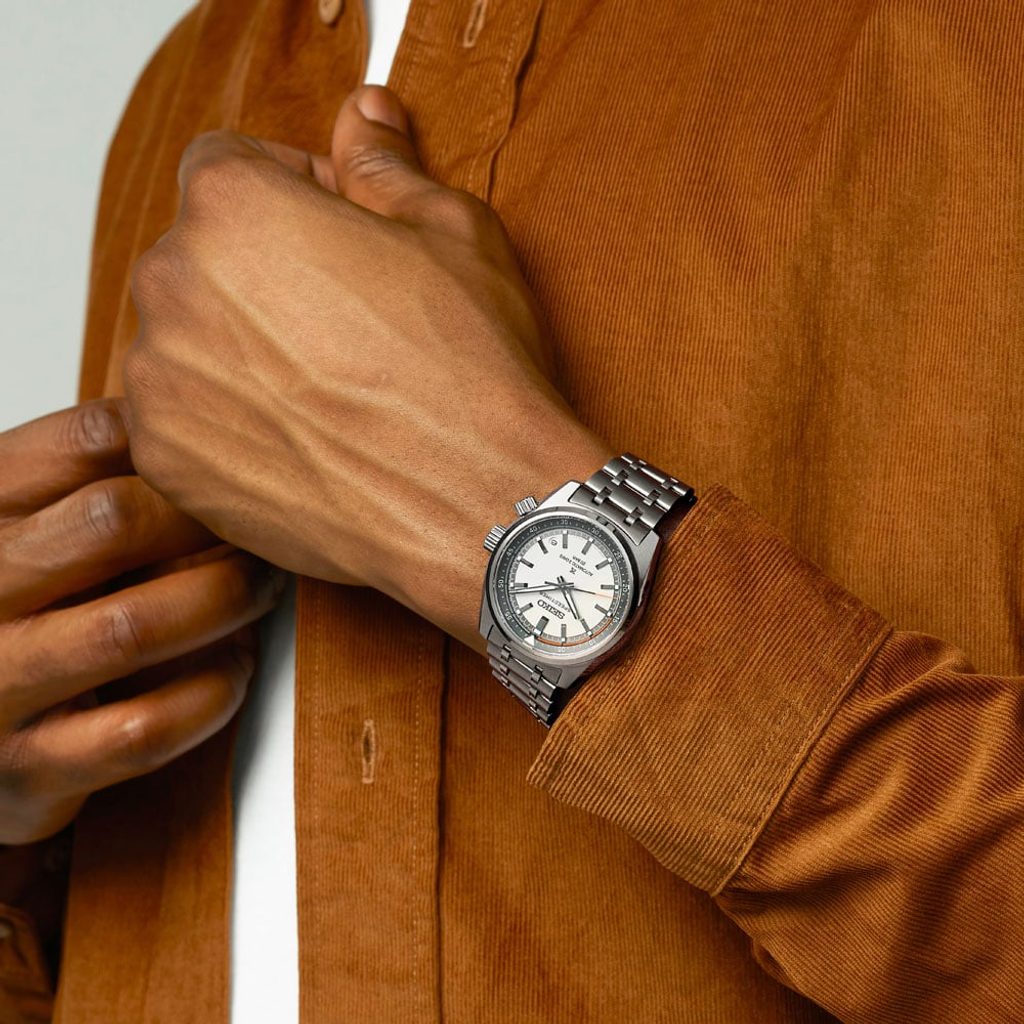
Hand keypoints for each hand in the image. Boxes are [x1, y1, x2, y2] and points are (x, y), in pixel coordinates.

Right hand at [0, 401, 283, 844]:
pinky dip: (210, 695)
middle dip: (210, 521)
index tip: (230, 459)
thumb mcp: (38, 532)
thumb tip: (220, 426)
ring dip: (223, 602)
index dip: (179, 444)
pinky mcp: (30, 767)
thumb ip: (98, 479)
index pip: (88, 440)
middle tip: (262, 529)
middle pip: (113, 522)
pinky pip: (143, 728)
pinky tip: (234, 672)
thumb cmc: (18, 617)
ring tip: (262, 590)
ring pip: (133, 626)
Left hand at [123, 85, 612, 653]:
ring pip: (188, 340)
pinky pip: (181, 419)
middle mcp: (174, 285)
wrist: (478, 502)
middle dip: (262, 274)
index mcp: (233, 206)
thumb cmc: (472, 371)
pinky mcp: (170, 463)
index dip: (291, 192)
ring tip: (326, 389)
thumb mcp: (451, 233)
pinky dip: (227, 422)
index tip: (337, 234)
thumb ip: (382, 165)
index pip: (227, 165)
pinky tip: (301, 437)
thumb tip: (364, 117)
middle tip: (343, 322)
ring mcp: (160, 383)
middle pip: (202, 256)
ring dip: (240, 350)